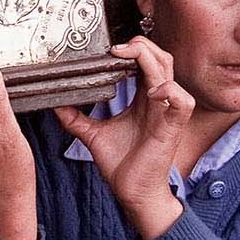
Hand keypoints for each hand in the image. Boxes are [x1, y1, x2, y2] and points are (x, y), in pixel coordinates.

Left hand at [55, 37, 192, 239]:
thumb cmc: (123, 165)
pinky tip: (151, 92)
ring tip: (129, 60)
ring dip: (151, 59)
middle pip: (160, 57)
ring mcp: (167, 113)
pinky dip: (170, 90)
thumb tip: (55, 104)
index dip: (132, 49)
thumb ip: (76, 118)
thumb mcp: (93, 135)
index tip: (109, 50)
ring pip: (170, 71)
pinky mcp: (172, 128)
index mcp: (142, 100)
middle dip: (140, 45)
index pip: (145, 62)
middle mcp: (157, 102)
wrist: (133, 193)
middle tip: (116, 49)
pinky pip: (183, 101)